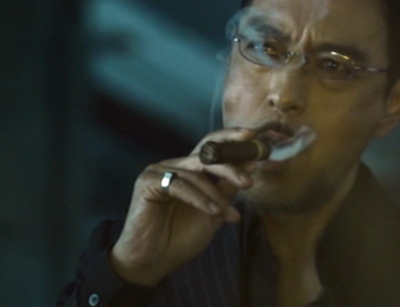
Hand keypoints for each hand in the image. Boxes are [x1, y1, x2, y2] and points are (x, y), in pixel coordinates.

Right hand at [109, 128, 257, 285]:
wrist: (154, 261)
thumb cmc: (180, 238)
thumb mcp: (214, 212)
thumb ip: (228, 189)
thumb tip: (250, 165)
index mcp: (187, 169)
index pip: (209, 146)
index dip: (229, 138)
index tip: (252, 138)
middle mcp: (173, 166)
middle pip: (205, 156)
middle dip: (229, 168)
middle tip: (248, 183)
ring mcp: (158, 172)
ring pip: (195, 174)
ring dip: (216, 195)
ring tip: (229, 214)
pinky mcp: (147, 182)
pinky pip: (179, 186)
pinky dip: (199, 199)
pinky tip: (212, 211)